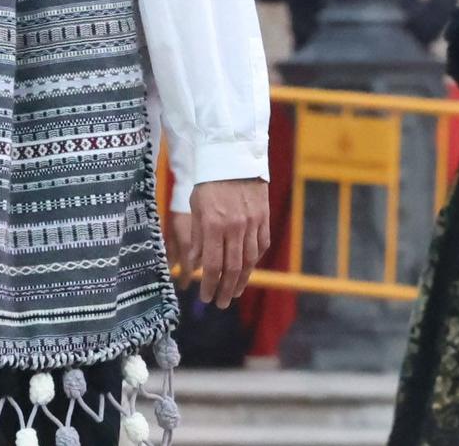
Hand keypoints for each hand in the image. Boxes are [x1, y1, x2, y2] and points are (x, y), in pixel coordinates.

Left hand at [169, 179, 270, 308]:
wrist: (232, 156)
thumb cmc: (208, 182)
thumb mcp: (196, 208)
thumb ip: (197, 237)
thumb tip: (194, 264)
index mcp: (213, 225)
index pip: (212, 265)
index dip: (209, 285)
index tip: (205, 297)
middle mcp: (234, 227)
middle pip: (233, 269)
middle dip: (225, 290)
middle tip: (219, 303)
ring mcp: (252, 223)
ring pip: (249, 261)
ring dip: (241, 281)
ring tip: (233, 292)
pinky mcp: (263, 218)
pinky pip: (261, 246)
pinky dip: (254, 261)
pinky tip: (247, 270)